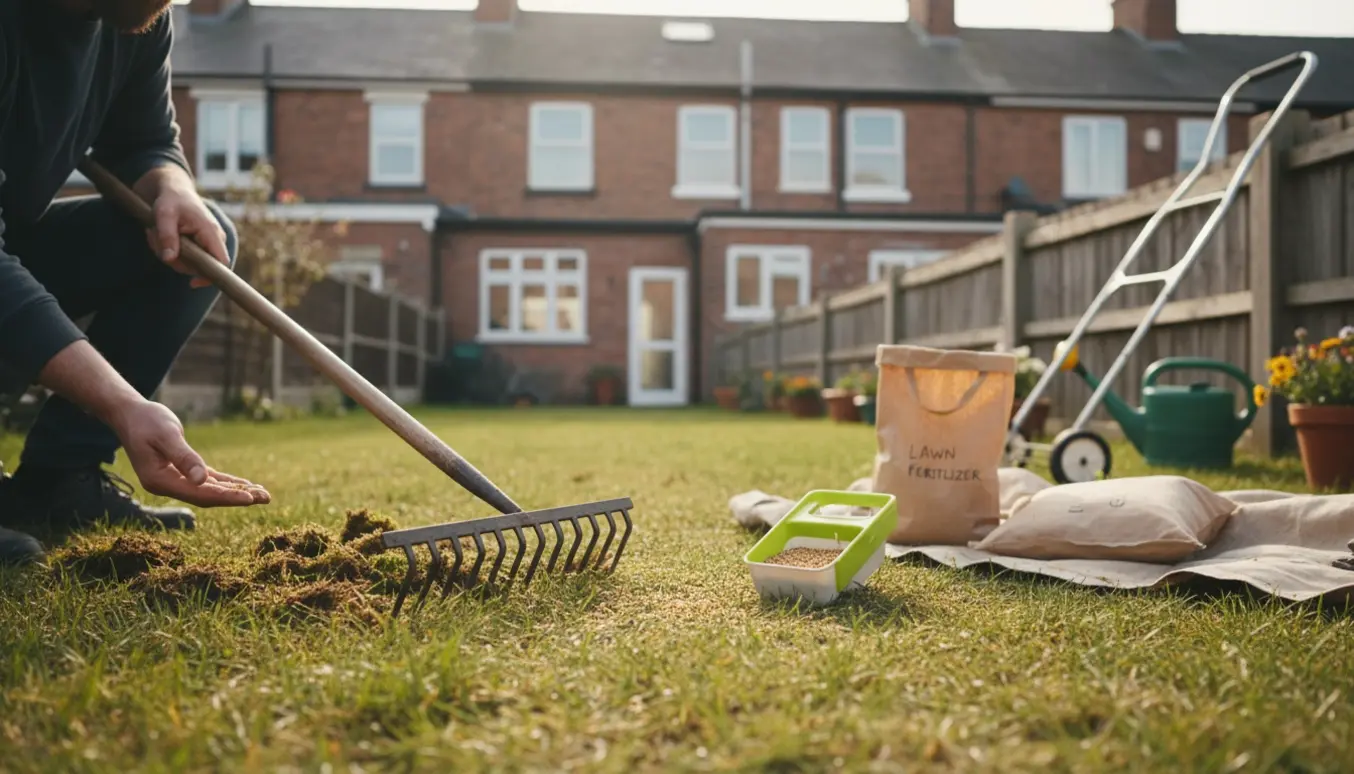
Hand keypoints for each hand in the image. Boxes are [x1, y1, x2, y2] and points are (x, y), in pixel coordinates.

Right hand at [111, 398, 270, 507]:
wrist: (129, 414)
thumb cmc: (146, 420)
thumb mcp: (166, 435)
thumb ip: (183, 457)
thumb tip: (202, 480)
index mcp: (160, 481)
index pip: (200, 494)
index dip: (226, 496)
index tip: (250, 498)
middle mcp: (167, 485)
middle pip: (208, 496)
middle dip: (237, 497)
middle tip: (267, 498)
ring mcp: (174, 480)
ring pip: (210, 490)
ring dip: (235, 491)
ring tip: (263, 494)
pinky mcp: (181, 471)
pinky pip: (207, 480)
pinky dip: (226, 483)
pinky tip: (245, 486)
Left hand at [143, 184, 228, 289]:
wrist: (172, 189)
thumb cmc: (170, 199)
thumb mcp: (163, 215)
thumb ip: (167, 237)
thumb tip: (169, 259)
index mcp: (211, 232)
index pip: (222, 262)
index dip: (212, 276)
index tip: (193, 283)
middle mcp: (214, 239)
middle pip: (200, 266)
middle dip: (175, 260)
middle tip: (156, 242)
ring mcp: (207, 242)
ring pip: (189, 263)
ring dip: (168, 253)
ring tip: (156, 234)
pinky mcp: (198, 244)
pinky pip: (185, 257)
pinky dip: (169, 250)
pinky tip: (160, 236)